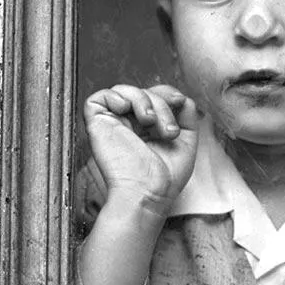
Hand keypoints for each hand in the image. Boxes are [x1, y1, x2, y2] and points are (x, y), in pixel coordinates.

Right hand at [83, 84, 197, 213]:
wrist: (147, 193)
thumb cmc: (164, 178)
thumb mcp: (186, 142)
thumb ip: (186, 115)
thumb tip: (181, 97)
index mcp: (148, 129)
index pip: (155, 96)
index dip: (167, 93)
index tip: (179, 101)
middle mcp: (131, 125)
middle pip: (144, 92)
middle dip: (161, 103)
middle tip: (168, 129)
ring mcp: (113, 124)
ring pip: (126, 91)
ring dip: (143, 100)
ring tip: (150, 122)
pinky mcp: (98, 124)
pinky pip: (99, 96)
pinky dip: (115, 96)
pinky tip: (125, 109)